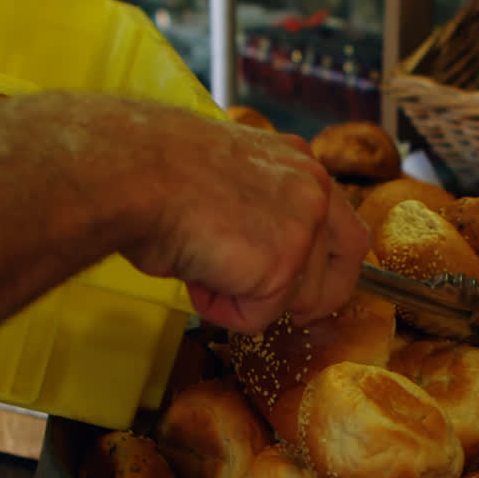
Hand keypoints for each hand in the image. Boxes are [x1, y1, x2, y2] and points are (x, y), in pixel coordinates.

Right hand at [0, 93, 370, 333]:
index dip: (325, 262)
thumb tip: (251, 254)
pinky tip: (195, 276)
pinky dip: (222, 311)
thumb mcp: (223, 179)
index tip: (305, 287)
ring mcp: (304, 227)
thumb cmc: (153, 170)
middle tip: (264, 305)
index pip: (340, 220)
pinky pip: (259, 317)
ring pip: (297, 297)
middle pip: (347, 261)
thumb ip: (255, 210)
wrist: (131, 170)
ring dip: (245, 299)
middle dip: (313, 297)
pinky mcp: (284, 266)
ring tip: (200, 269)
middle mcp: (312, 187)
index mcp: (296, 160)